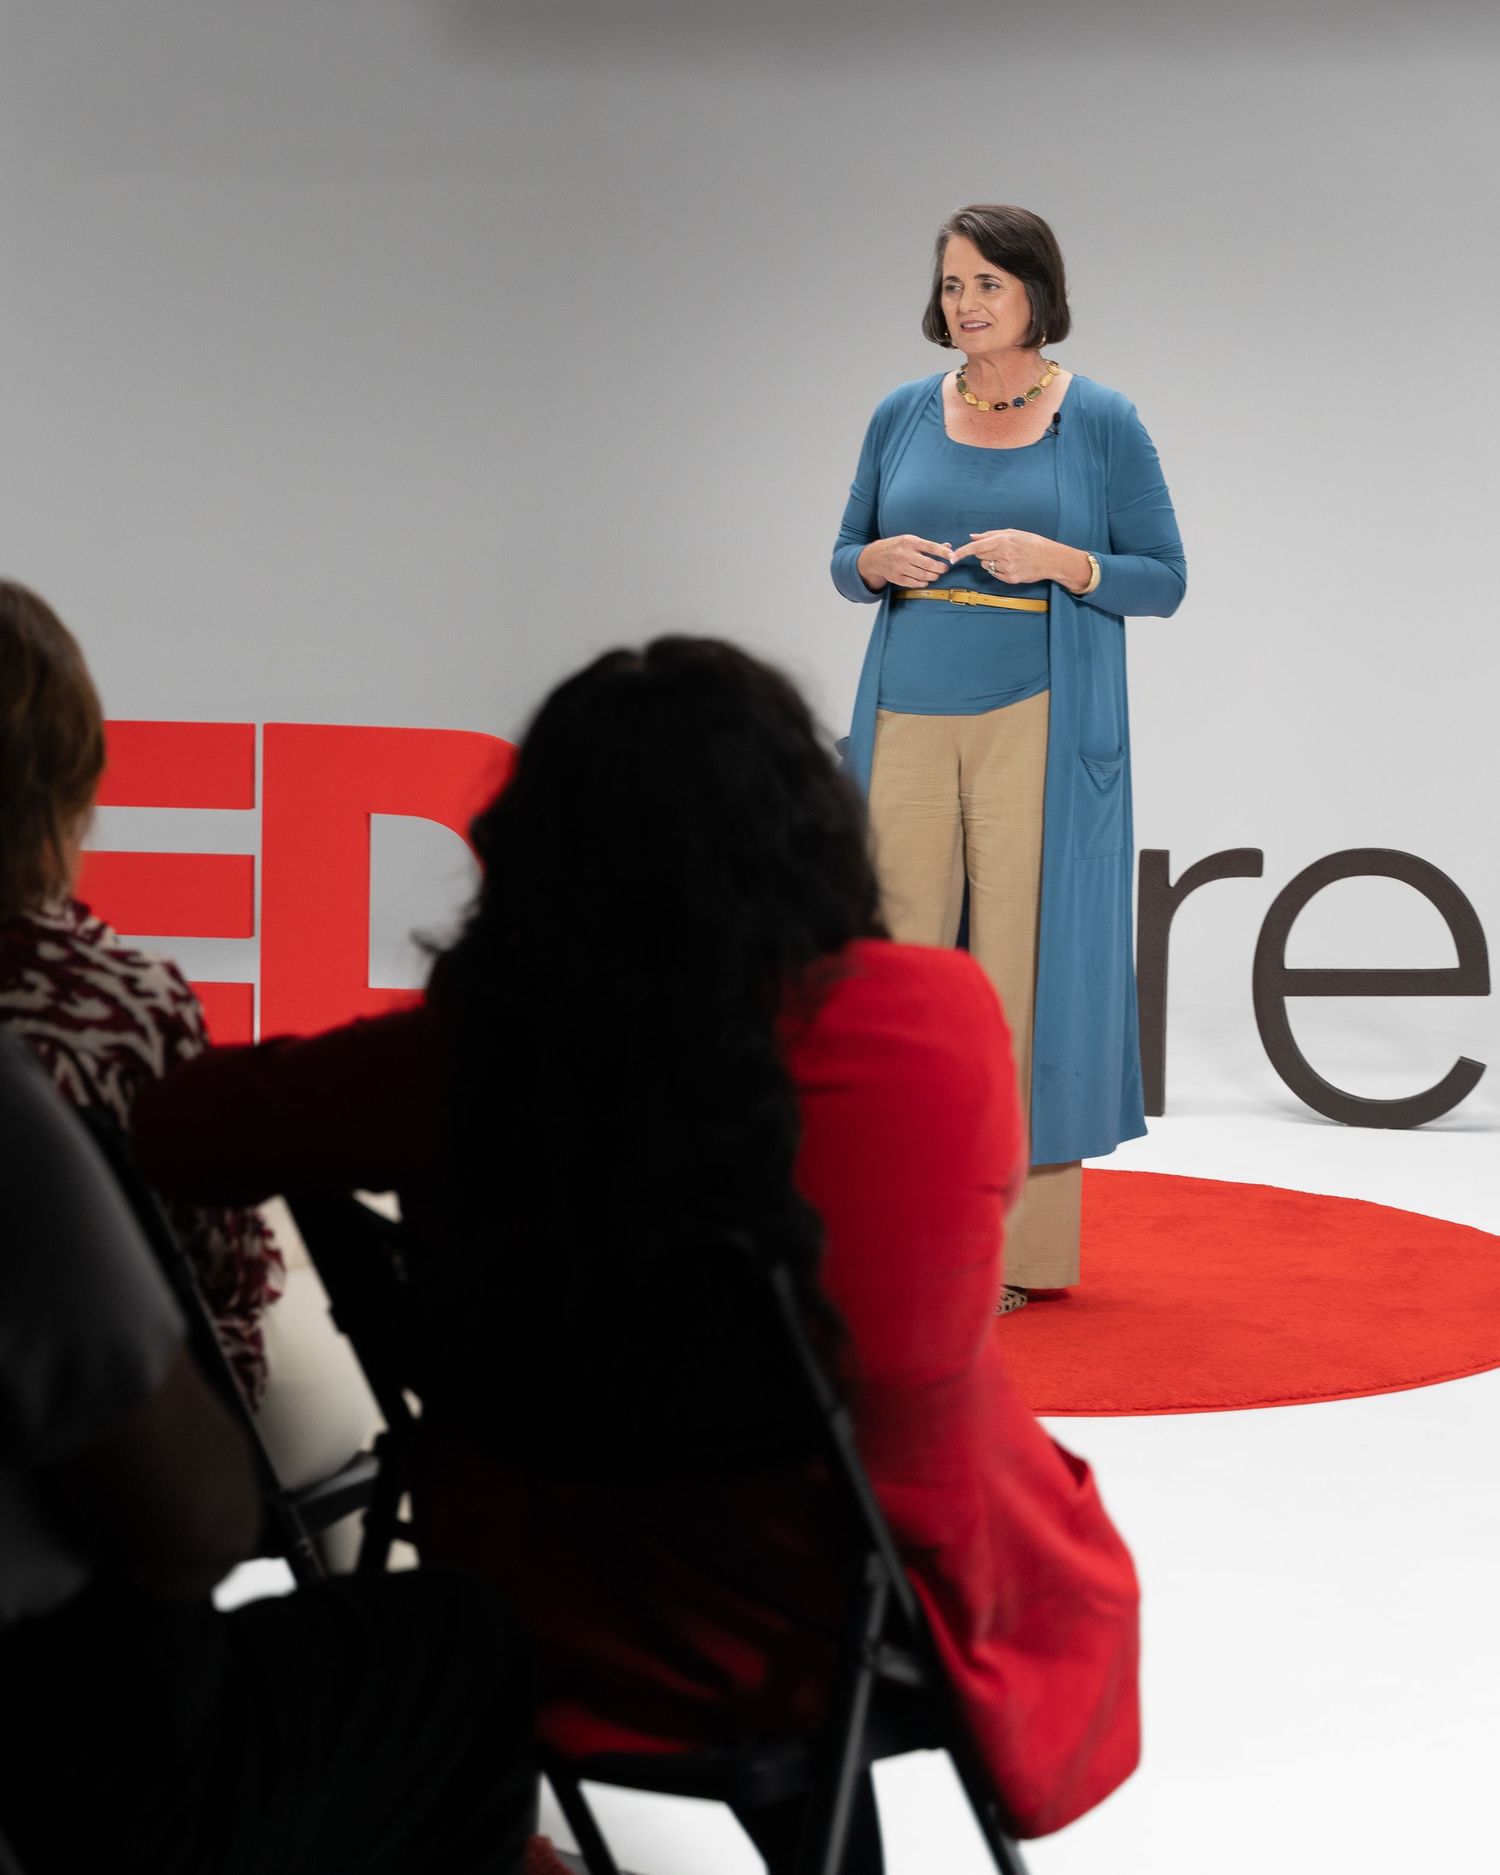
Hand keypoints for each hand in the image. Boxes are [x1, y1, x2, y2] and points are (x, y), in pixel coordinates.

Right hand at [856, 535, 952, 592]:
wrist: (875, 557)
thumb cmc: (897, 547)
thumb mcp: (911, 540)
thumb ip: (929, 545)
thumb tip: (948, 546)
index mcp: (910, 542)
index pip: (931, 547)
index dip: (944, 552)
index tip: (953, 556)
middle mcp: (905, 554)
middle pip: (929, 564)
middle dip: (940, 568)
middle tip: (944, 568)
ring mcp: (900, 567)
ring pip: (923, 575)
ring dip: (934, 576)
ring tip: (936, 574)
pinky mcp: (897, 578)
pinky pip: (914, 583)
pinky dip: (923, 583)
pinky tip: (926, 580)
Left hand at [951, 529, 1079, 586]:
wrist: (1050, 559)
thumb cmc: (1032, 543)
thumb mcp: (1013, 533)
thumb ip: (990, 535)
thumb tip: (972, 536)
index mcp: (1003, 541)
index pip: (976, 547)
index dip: (962, 552)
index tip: (952, 557)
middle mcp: (1004, 555)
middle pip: (979, 556)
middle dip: (982, 552)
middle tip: (997, 549)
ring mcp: (1007, 568)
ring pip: (986, 565)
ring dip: (991, 561)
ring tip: (1007, 557)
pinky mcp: (1010, 579)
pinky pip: (994, 574)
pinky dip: (998, 569)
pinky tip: (1012, 565)